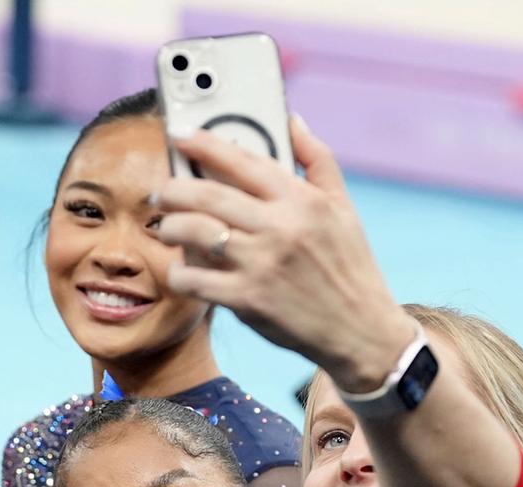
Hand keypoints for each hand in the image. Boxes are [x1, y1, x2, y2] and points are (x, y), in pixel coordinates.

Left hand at [156, 116, 412, 391]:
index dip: (205, 143)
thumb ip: (317, 160)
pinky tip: (181, 270)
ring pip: (193, 232)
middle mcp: (280, 227)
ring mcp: (261, 264)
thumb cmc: (349, 266)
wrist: (361, 330)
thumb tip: (293, 120)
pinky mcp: (247, 300)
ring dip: (169, 226)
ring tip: (166, 228)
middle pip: (207, 194)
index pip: (243, 160)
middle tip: (161, 192)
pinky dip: (179, 273)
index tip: (180, 134)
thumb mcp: (343, 208)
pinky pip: (194, 279)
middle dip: (173, 188)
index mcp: (302, 200)